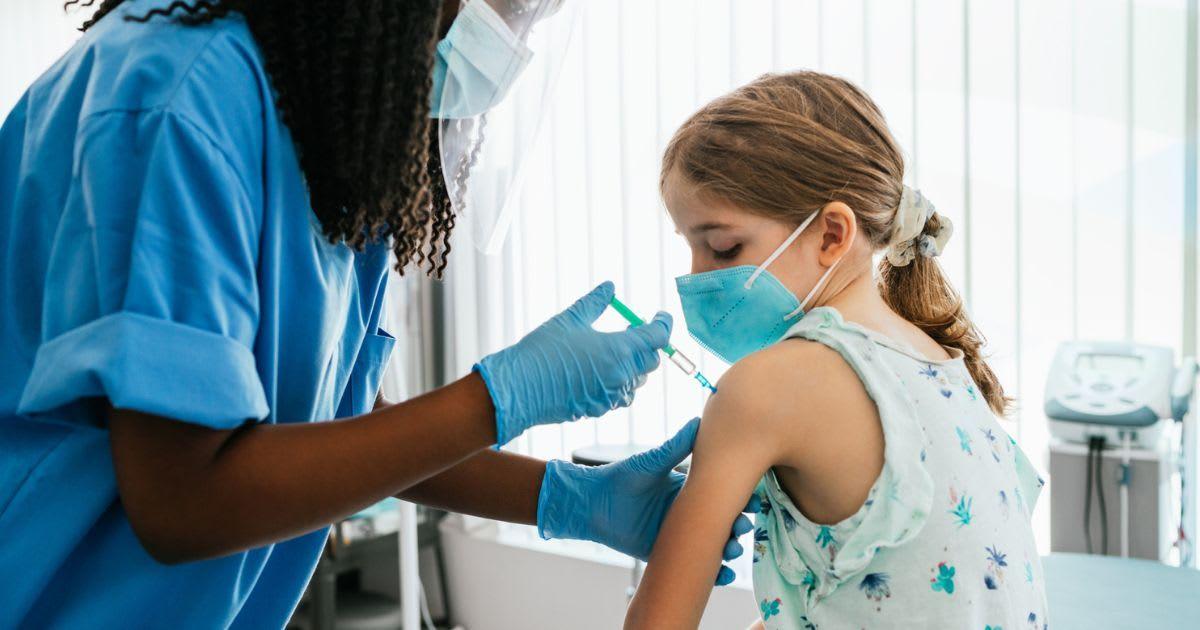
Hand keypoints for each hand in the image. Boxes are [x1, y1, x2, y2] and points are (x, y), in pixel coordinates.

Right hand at [475, 281, 670, 444]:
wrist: (519, 389)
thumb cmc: (542, 351)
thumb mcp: (570, 319)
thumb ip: (595, 302)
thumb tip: (609, 287)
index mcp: (619, 350)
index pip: (658, 337)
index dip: (663, 324)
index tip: (660, 316)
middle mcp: (621, 376)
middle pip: (651, 360)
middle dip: (647, 344)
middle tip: (631, 328)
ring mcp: (611, 396)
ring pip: (637, 381)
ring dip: (633, 365)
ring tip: (614, 350)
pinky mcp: (599, 409)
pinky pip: (619, 396)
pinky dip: (618, 382)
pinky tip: (599, 371)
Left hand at [536, 419, 756, 585]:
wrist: (592, 503)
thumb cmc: (621, 477)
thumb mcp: (652, 463)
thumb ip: (676, 446)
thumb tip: (699, 420)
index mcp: (689, 491)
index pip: (724, 495)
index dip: (743, 499)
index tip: (755, 500)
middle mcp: (688, 515)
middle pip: (724, 523)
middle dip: (739, 526)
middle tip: (743, 526)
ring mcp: (680, 536)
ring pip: (714, 547)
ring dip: (730, 550)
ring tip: (733, 550)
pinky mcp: (667, 555)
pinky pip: (694, 567)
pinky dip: (713, 574)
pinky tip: (723, 575)